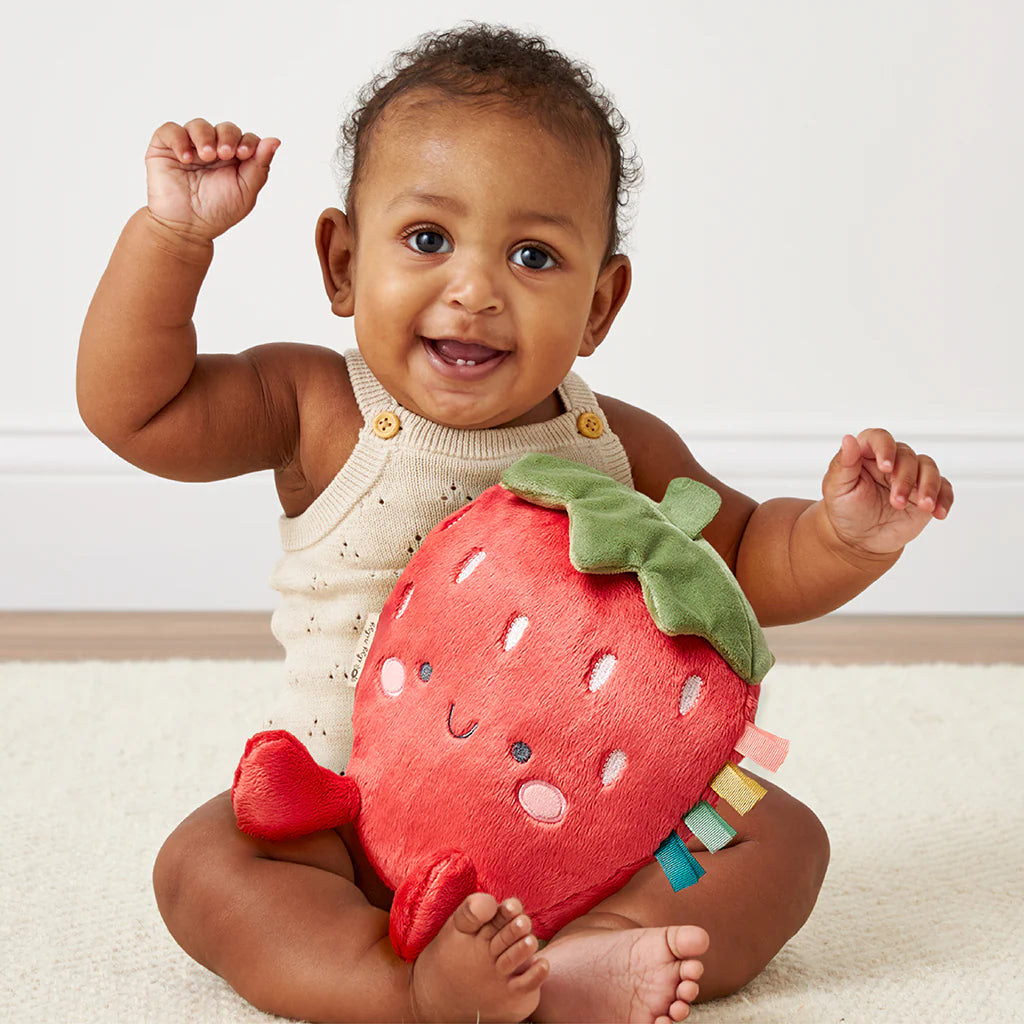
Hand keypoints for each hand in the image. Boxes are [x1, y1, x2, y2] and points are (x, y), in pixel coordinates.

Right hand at [145, 119, 279, 242]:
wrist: (187, 227)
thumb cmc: (217, 212)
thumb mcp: (246, 191)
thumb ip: (260, 166)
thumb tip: (275, 140)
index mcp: (235, 160)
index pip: (246, 138)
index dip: (248, 141)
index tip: (245, 154)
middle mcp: (214, 149)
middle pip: (225, 128)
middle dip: (228, 137)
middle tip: (225, 154)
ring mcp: (190, 147)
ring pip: (199, 125)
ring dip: (205, 136)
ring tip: (206, 156)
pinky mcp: (165, 148)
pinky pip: (171, 130)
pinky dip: (180, 139)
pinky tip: (186, 158)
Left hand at [821, 429, 952, 554]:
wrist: (859, 538)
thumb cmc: (845, 509)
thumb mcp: (837, 489)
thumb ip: (844, 464)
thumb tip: (848, 439)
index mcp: (868, 453)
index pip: (880, 438)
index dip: (885, 449)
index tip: (885, 467)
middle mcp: (893, 460)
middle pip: (907, 456)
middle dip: (904, 478)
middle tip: (896, 501)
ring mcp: (911, 476)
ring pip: (929, 468)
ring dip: (928, 487)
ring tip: (923, 506)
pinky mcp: (925, 492)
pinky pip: (943, 488)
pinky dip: (944, 498)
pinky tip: (938, 512)